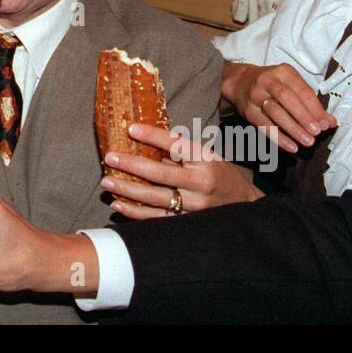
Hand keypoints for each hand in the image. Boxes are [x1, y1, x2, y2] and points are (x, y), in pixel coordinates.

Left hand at [101, 123, 262, 218]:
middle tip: (110, 158)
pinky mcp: (188, 223)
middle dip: (132, 165)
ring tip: (107, 182)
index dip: (152, 136)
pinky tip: (119, 204)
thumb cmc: (219, 174)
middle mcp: (200, 183)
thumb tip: (144, 144)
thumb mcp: (206, 157)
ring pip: (155, 199)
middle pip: (161, 174)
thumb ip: (179, 153)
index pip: (176, 144)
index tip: (130, 128)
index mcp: (205, 160)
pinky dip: (135, 212)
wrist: (244, 205)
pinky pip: (156, 219)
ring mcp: (194, 206)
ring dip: (128, 191)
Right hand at [221, 61, 335, 152]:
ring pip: (275, 112)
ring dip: (293, 129)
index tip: (325, 124)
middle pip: (287, 99)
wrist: (240, 82)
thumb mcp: (292, 85)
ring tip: (307, 141)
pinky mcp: (248, 110)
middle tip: (316, 132)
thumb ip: (310, 103)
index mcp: (284, 72)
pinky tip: (291, 146)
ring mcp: (256, 95)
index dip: (315, 108)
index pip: (302, 90)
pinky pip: (264, 125)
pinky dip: (279, 137)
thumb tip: (329, 122)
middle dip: (303, 117)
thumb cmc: (273, 85)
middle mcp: (267, 81)